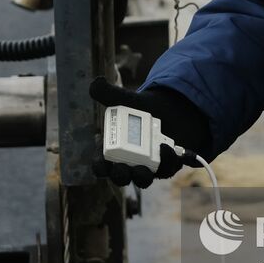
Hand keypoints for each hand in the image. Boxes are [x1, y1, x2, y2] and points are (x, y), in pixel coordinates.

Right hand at [89, 78, 211, 187]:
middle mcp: (129, 162)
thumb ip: (109, 93)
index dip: (99, 167)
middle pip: (121, 177)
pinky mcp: (167, 164)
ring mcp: (148, 166)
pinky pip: (167, 168)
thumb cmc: (140, 109)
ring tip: (144, 165)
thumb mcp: (125, 100)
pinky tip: (166, 148)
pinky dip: (167, 161)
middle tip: (122, 168)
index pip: (101, 165)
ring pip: (143, 179)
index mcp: (113, 150)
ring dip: (143, 176)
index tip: (101, 163)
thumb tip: (95, 83)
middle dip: (120, 176)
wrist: (168, 109)